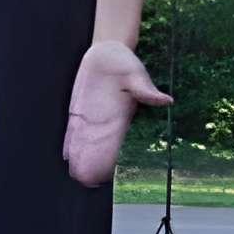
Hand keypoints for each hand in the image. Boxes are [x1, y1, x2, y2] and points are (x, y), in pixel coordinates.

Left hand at [62, 42, 172, 187]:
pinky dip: (70, 143)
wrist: (109, 52)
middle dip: (93, 164)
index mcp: (121, 117)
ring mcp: (92, 117)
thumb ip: (146, 90)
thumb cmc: (126, 62)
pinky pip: (73, 129)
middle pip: (98, 148)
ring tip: (76, 176)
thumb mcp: (136, 74)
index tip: (106, 173)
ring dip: (81, 157)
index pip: (116, 144)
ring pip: (84, 142)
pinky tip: (66, 156)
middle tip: (86, 181)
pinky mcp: (79, 110)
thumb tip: (167, 101)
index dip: (110, 159)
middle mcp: (106, 121)